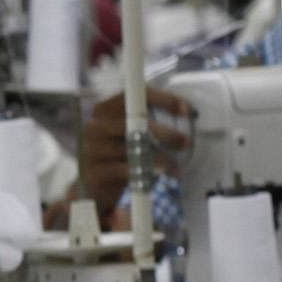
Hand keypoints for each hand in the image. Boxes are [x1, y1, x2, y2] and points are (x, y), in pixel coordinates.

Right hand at [77, 91, 194, 216]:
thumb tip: (188, 110)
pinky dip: (145, 173)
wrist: (94, 185)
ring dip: (159, 158)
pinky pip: (126, 171)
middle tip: (184, 142)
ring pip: (132, 150)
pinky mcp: (95, 172)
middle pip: (133, 122)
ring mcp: (92, 149)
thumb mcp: (129, 132)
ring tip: (174, 166)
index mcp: (104, 110)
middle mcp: (95, 126)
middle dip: (164, 132)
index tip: (186, 109)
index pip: (134, 96)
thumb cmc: (118, 153)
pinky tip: (159, 175)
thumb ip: (149, 119)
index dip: (163, 99)